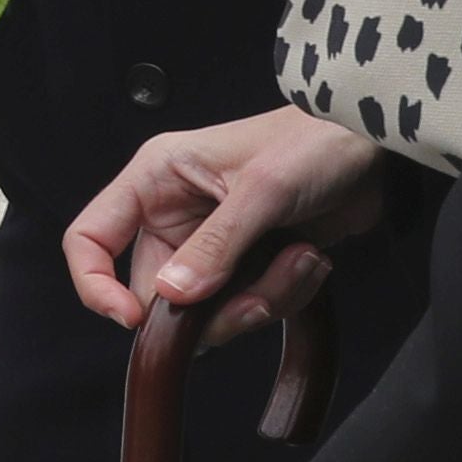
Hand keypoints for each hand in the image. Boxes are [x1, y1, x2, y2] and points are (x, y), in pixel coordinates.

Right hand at [57, 105, 385, 334]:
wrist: (371, 146)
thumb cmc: (313, 142)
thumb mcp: (262, 191)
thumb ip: (216, 246)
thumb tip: (172, 298)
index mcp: (155, 179)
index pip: (89, 238)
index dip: (96, 285)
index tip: (133, 319)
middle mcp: (174, 213)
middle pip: (158, 292)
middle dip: (212, 307)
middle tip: (257, 299)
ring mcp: (211, 242)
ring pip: (207, 309)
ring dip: (261, 298)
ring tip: (300, 259)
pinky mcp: (247, 262)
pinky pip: (247, 305)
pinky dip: (283, 294)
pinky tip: (310, 259)